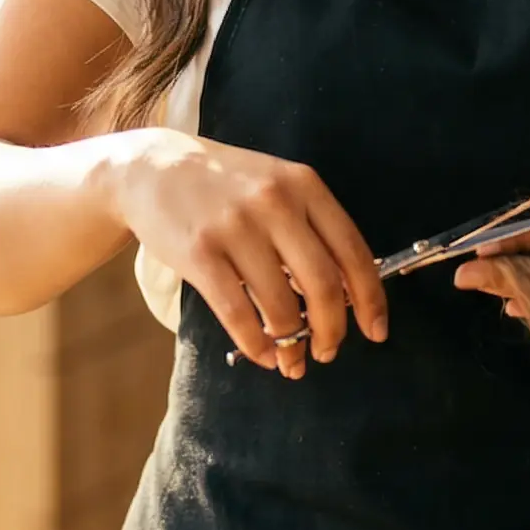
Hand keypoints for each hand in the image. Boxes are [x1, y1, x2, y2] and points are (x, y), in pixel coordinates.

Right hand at [111, 130, 387, 377]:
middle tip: (328, 352)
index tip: (376, 330)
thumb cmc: (226, 184)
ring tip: (292, 362)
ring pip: (280, 305)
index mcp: (304, 185)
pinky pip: (238, 313)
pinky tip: (263, 354)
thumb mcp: (277, 186)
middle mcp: (274, 203)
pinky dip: (256, 344)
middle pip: (323, 284)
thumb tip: (348, 292)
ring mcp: (235, 227)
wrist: (154, 167)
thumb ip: (312, 227)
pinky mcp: (199, 253)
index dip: (371, 298)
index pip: (353, 250)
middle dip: (332, 330)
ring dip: (292, 345)